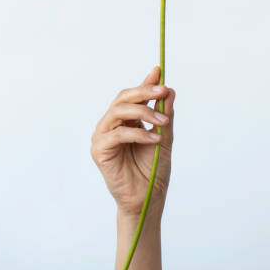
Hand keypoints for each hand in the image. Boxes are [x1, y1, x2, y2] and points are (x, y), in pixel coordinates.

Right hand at [90, 66, 174, 217]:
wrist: (147, 199)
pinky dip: (138, 133)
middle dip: (144, 91)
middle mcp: (111, 124)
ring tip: (163, 121)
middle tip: (163, 90)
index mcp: (126, 120)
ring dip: (143, 111)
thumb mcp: (164, 138)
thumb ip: (165, 114)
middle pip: (123, 98)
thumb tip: (170, 91)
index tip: (159, 70)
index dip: (145, 82)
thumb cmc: (153, 170)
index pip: (134, 96)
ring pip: (119, 111)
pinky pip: (118, 134)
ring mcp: (103, 136)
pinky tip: (154, 138)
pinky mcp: (99, 150)